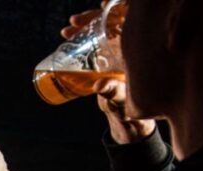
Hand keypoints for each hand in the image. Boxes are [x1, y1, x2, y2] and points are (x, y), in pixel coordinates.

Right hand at [61, 2, 154, 143]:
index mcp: (136, 54)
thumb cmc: (130, 114)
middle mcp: (126, 52)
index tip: (101, 7)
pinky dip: (82, 39)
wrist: (129, 126)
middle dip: (90, 20)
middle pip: (110, 26)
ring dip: (83, 28)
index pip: (127, 24)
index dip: (115, 12)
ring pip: (101, 34)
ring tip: (67, 31)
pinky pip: (94, 46)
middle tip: (73, 23)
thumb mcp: (121, 102)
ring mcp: (115, 58)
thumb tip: (101, 85)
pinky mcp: (106, 65)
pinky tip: (70, 39)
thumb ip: (113, 94)